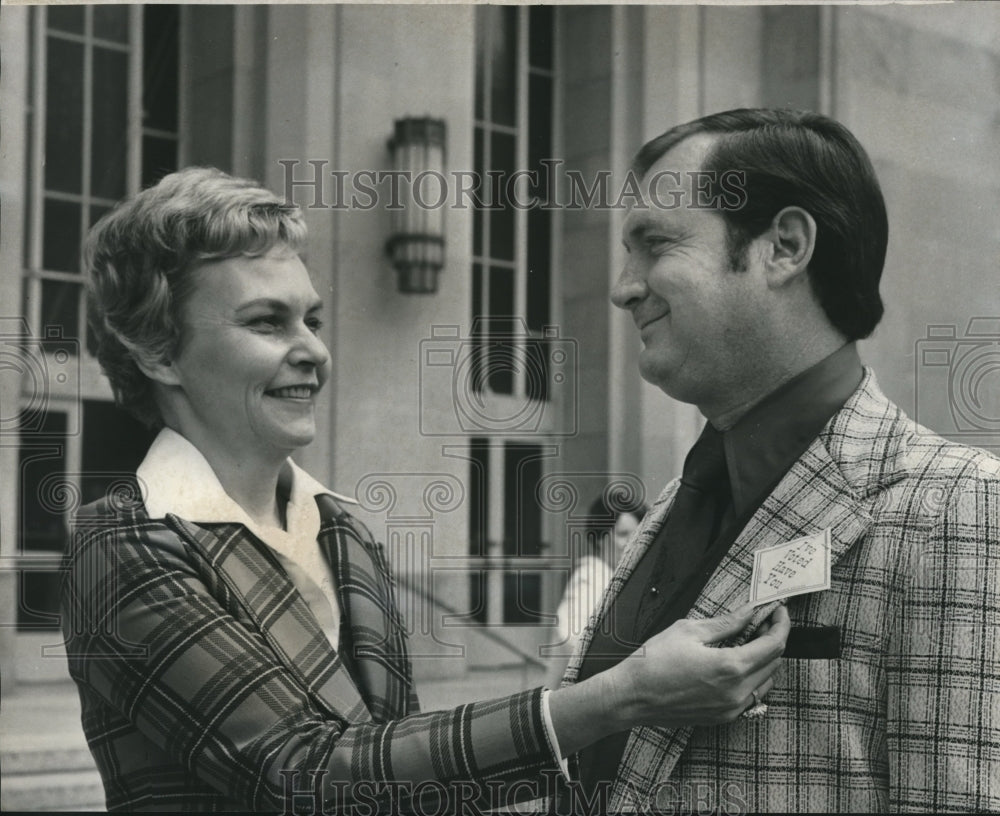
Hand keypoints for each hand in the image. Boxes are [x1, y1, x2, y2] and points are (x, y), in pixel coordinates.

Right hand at [601, 603, 789, 730]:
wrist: (631, 696)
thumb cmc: (653, 661)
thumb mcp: (689, 630)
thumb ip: (726, 622)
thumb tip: (750, 611)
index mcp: (730, 667)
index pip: (773, 644)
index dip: (781, 624)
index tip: (779, 611)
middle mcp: (736, 692)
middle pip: (774, 662)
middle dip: (772, 638)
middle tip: (761, 621)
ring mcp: (730, 708)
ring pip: (765, 681)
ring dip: (764, 660)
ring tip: (748, 641)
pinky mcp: (722, 717)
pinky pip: (751, 697)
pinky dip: (752, 678)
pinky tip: (735, 664)